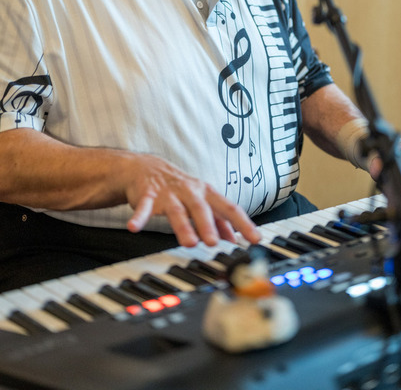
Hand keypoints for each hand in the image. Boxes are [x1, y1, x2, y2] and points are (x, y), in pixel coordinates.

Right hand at [122, 153, 260, 247]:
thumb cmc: (181, 188)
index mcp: (207, 194)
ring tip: (189, 243)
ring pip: (177, 211)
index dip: (243, 224)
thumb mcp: (203, 200)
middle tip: (214, 243)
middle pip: (202, 208)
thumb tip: (236, 239)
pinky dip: (139, 217)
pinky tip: (134, 227)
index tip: (255, 239)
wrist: (148, 168)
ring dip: (183, 227)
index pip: (229, 208)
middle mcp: (190, 192)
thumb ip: (219, 220)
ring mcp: (169, 194)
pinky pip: (143, 208)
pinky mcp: (148, 196)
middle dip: (209, 225)